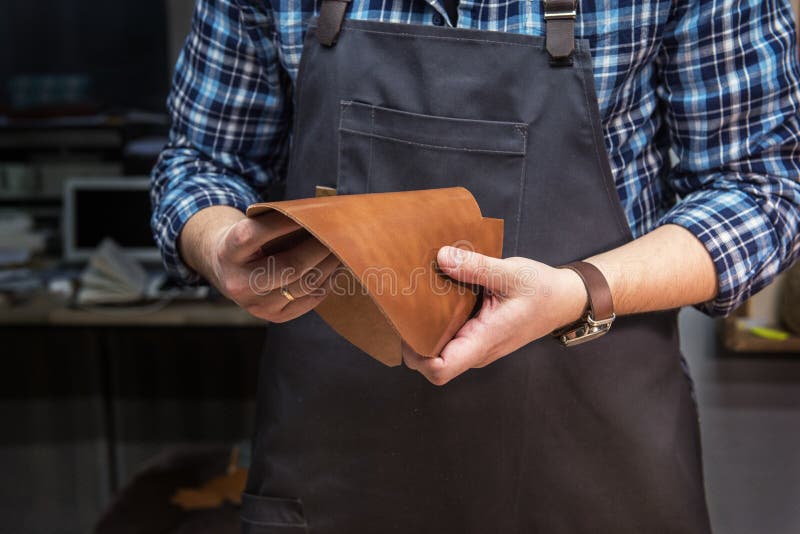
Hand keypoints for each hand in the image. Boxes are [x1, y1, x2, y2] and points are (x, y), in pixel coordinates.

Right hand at [180, 206, 340, 321]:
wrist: (227, 271)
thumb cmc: (248, 242)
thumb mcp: (250, 226)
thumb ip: (277, 220)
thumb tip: (319, 215)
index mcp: (229, 252)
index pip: (255, 235)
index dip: (284, 223)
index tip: (311, 213)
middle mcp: (239, 283)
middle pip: (290, 266)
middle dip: (320, 248)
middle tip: (338, 235)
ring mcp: (256, 305)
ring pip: (304, 285)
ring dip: (329, 265)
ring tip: (340, 250)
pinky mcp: (273, 317)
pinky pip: (309, 301)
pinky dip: (327, 283)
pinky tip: (335, 270)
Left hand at [402, 246, 587, 384]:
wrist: (563, 299)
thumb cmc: (542, 291)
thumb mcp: (511, 273)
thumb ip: (476, 267)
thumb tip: (442, 257)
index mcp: (483, 342)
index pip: (440, 370)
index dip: (417, 356)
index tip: (406, 327)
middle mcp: (475, 349)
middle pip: (429, 361)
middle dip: (411, 340)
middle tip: (402, 307)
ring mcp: (474, 343)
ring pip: (436, 349)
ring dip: (421, 330)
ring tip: (413, 299)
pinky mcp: (474, 333)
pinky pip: (446, 336)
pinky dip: (434, 321)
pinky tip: (431, 297)